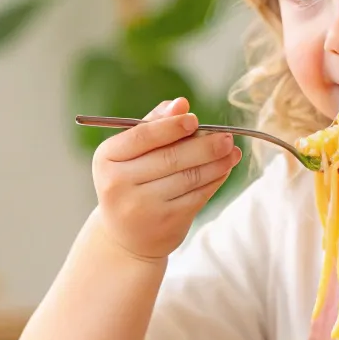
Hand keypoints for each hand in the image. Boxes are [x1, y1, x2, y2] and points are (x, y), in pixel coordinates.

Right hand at [91, 97, 242, 260]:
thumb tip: (181, 103)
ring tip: (232, 151)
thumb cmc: (130, 182)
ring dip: (217, 162)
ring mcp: (142, 206)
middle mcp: (119, 184)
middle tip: (226, 136)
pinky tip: (225, 169)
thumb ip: (154, 125)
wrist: (126, 236)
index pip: (143, 137)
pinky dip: (215, 180)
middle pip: (170, 158)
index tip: (194, 120)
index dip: (171, 127)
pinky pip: (197, 196)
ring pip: (189, 177)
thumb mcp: (130, 153)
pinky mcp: (165, 222)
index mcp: (106, 158)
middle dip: (204, 145)